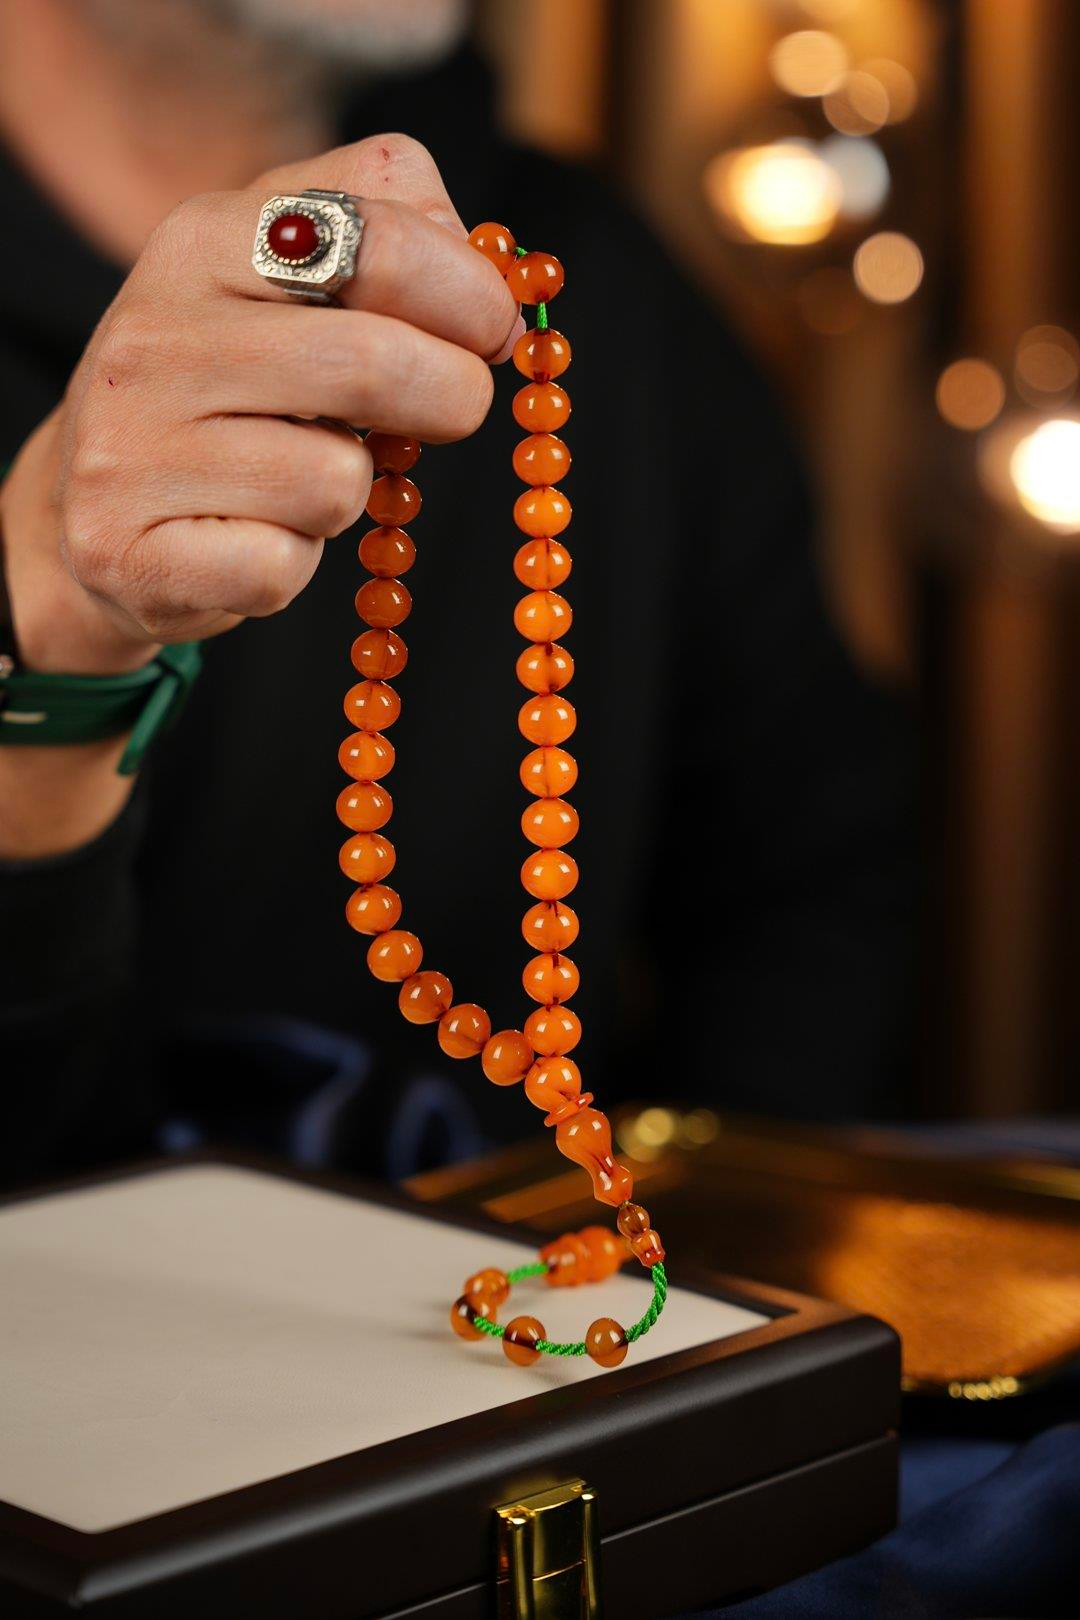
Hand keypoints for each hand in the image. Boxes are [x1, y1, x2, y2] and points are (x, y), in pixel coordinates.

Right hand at [1, 135, 520, 674]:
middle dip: (449, 397)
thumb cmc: (234, 384)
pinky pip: (284, 569)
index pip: (376, 240)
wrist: (97, 501)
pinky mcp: (134, 555)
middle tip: (451, 410)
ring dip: (353, 492)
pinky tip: (256, 535)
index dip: (469, 295)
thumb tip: (494, 284)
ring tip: (298, 475)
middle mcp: (154, 336)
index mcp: (204, 239)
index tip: (493, 333)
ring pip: (335, 480)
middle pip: (370, 363)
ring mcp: (132, 451)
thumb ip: (394, 230)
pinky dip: (296, 565)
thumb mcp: (293, 275)